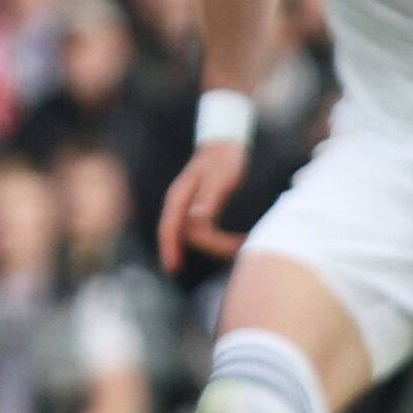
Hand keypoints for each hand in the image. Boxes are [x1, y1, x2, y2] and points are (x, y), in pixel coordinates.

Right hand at [155, 140, 250, 269]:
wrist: (225, 144)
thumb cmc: (223, 157)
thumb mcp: (221, 176)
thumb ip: (210, 197)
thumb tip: (197, 218)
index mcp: (180, 196)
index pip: (170, 227)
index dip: (170, 248)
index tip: (174, 268)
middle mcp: (180, 204)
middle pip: (186, 235)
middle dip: (209, 249)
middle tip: (237, 253)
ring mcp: (189, 207)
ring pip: (196, 236)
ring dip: (216, 246)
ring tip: (243, 248)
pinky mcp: (200, 210)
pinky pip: (204, 231)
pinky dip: (218, 241)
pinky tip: (236, 244)